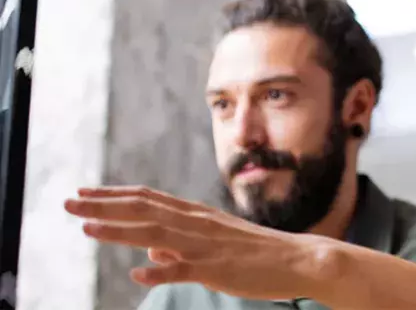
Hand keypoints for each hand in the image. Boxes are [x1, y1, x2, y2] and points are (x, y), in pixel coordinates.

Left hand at [63, 186, 333, 300]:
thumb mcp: (214, 243)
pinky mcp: (217, 268)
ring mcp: (206, 244)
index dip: (113, 195)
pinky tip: (137, 273)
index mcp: (196, 215)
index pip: (147, 198)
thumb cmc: (255, 254)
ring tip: (86, 227)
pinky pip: (184, 269)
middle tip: (68, 202)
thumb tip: (149, 251)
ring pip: (156, 232)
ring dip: (120, 230)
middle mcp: (197, 223)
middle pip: (143, 209)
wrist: (297, 259)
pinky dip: (160, 270)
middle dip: (103, 205)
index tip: (82, 192)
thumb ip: (179, 246)